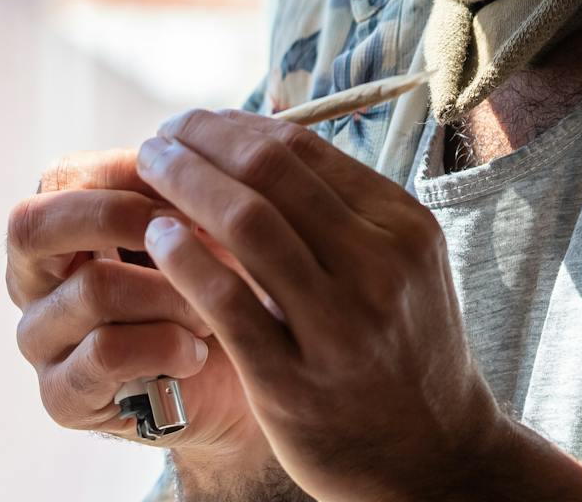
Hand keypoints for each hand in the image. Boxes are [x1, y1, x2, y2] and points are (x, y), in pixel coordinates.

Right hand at [4, 148, 266, 463]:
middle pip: (34, 225)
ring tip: (213, 303)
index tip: (202, 182)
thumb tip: (180, 151)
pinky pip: (105, 352)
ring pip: (92, 288)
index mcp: (57, 223)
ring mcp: (39, 337)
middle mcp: (30, 277)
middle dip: (126, 218)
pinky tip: (197, 349)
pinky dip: (165, 344)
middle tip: (192, 231)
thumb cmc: (213, 281)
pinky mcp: (60, 393)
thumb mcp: (197, 222)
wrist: (239, 374)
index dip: (137, 172)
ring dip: (172, 291)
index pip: (65, 176)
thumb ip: (177, 185)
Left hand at [134, 110, 511, 501]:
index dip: (234, 126)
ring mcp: (339, 326)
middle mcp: (380, 267)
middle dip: (201, 143)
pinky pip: (227, 302)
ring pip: (247, 224)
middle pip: (270, 173)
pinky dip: (184, 258)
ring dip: (183, 185)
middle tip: (160, 136)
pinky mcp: (294, 381)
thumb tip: (253, 141)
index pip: (303, 150)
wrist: (435, 456)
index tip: (196, 125)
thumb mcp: (402, 265)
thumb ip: (343, 210)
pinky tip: (157, 238)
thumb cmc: (404, 347)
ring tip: (146, 173)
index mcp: (405, 226)